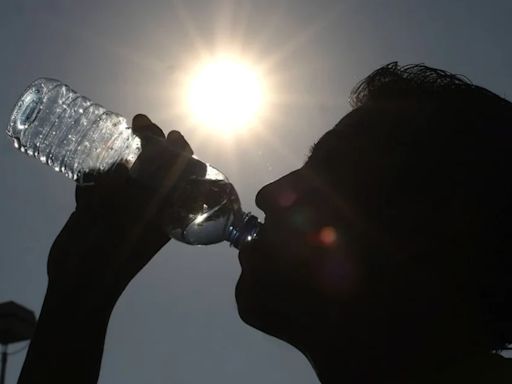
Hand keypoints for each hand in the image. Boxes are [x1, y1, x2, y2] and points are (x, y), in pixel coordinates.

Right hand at [47, 114, 193, 308]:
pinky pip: (98, 182)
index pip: (183, 177)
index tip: (173, 136)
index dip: (182, 154)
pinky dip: (96, 171)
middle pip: (155, 167)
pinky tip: (93, 162)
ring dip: (125, 152)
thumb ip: (124, 192)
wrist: (78, 283)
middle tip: (141, 124)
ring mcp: (119, 206)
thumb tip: (119, 166)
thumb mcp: (128, 222)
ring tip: (123, 132)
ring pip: (128, 171)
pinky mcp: (94, 208)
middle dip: (151, 143)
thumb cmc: (113, 254)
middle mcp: (146, 207)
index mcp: (165, 212)